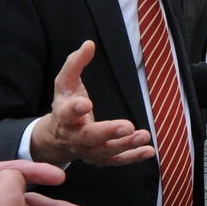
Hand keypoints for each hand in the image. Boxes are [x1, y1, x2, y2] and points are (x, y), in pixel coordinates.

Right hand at [32, 40, 155, 165]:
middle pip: (90, 137)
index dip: (75, 109)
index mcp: (64, 116)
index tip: (85, 103)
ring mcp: (88, 151)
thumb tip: (89, 44)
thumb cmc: (65, 104)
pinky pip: (117, 160)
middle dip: (108, 132)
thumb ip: (75, 63)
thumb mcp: (65, 83)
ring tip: (144, 135)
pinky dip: (133, 157)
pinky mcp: (101, 158)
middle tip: (127, 125)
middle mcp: (75, 137)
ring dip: (126, 144)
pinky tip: (149, 150)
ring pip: (106, 151)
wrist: (58, 138)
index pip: (67, 113)